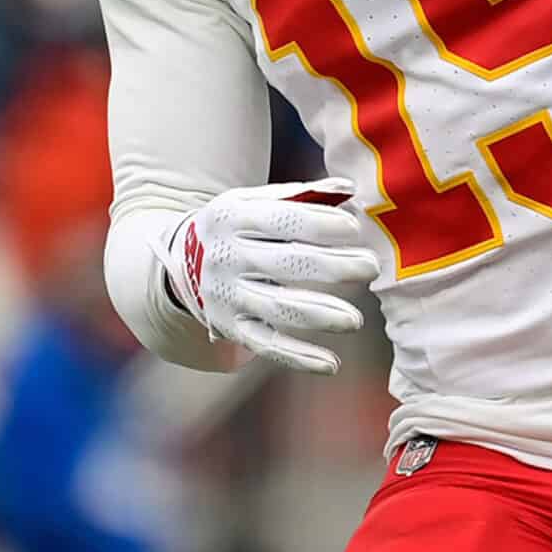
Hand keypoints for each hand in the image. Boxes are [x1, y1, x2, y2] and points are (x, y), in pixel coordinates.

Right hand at [159, 178, 380, 374]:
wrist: (180, 261)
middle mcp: (226, 257)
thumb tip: (348, 188)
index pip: (282, 220)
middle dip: (333, 267)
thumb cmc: (235, 227)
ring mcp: (227, 295)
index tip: (354, 229)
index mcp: (232, 217)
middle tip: (370, 267)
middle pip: (286, 264)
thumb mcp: (251, 201)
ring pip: (278, 309)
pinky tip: (331, 364)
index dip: (320, 224)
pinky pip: (266, 345)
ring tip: (355, 320)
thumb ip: (299, 195)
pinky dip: (298, 358)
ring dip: (320, 315)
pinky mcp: (230, 327)